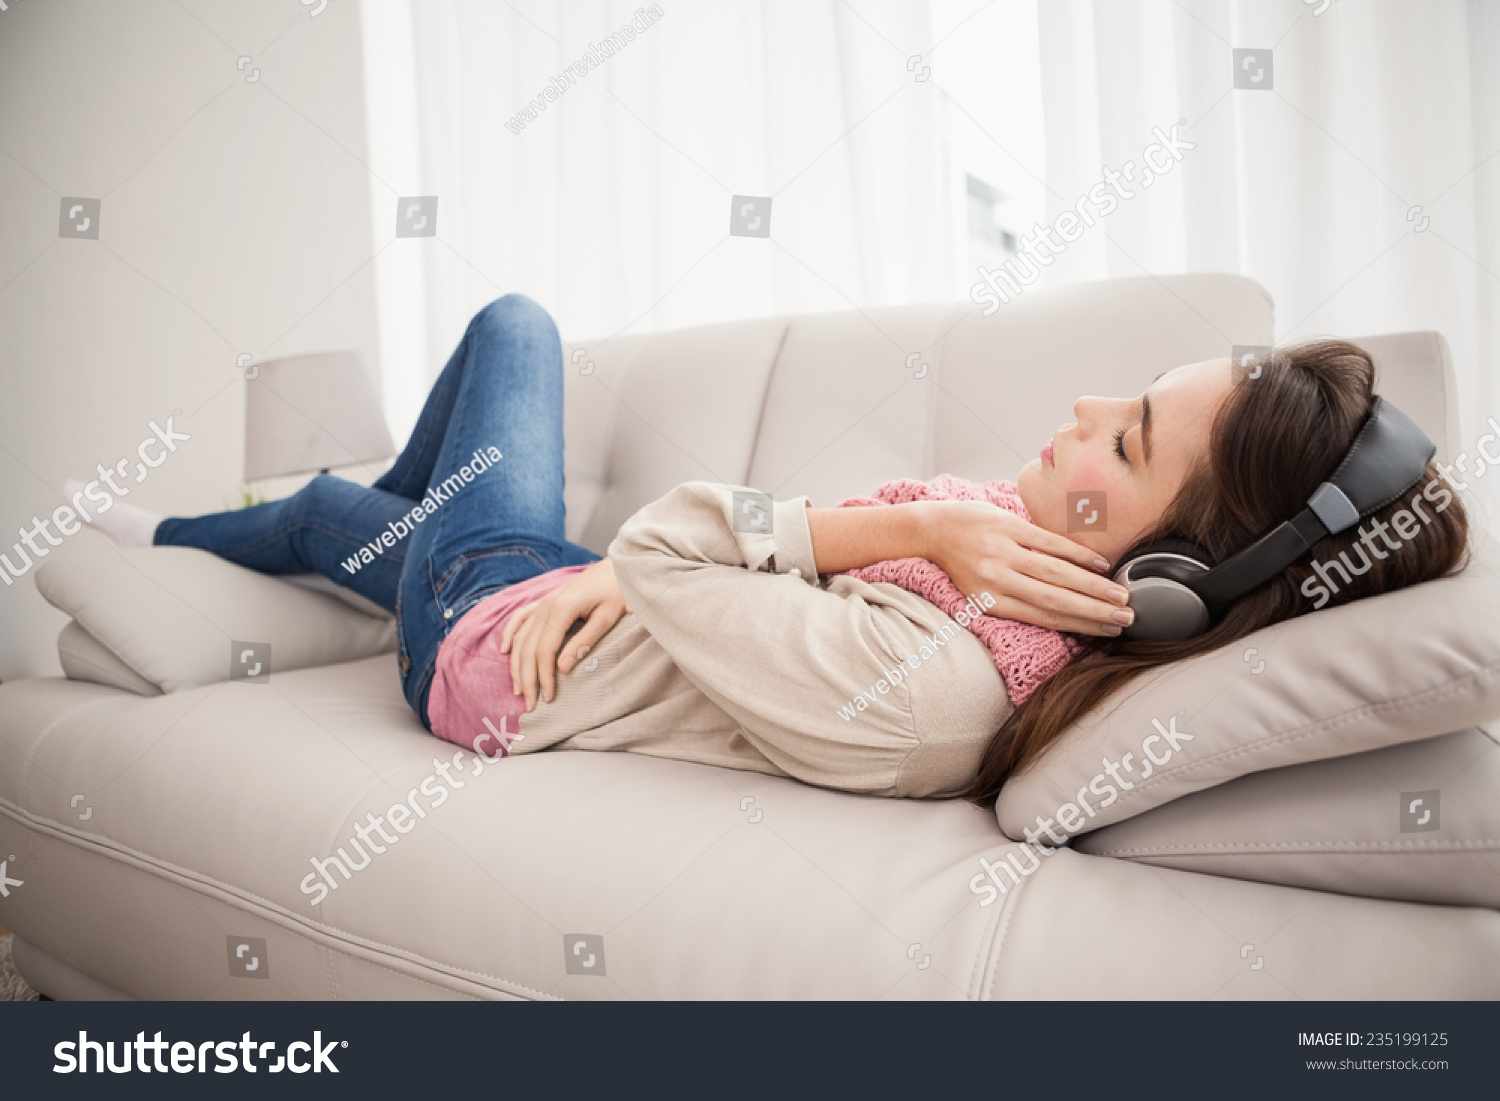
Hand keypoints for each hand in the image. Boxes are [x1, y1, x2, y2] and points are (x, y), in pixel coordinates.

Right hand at [499, 557, 627, 710]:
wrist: (618, 566)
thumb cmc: (617, 591)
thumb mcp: (607, 617)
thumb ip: (585, 642)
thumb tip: (563, 669)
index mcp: (562, 609)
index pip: (545, 651)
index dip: (544, 677)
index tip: (549, 698)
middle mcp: (546, 605)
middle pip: (528, 648)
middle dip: (527, 678)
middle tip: (531, 704)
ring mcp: (543, 601)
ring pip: (520, 637)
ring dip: (516, 664)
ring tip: (518, 688)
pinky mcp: (544, 600)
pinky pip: (519, 618)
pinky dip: (509, 634)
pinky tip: (503, 650)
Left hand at [918, 500, 1133, 635]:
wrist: (932, 529)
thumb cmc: (960, 564)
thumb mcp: (979, 591)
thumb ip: (1015, 600)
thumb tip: (1060, 613)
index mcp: (991, 602)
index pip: (1044, 618)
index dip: (1079, 626)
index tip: (1107, 632)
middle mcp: (998, 580)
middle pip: (1056, 600)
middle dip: (1094, 612)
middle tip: (1126, 619)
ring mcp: (1004, 552)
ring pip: (1057, 573)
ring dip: (1093, 587)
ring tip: (1120, 596)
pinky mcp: (1008, 527)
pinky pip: (1050, 543)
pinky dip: (1077, 554)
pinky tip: (1100, 565)